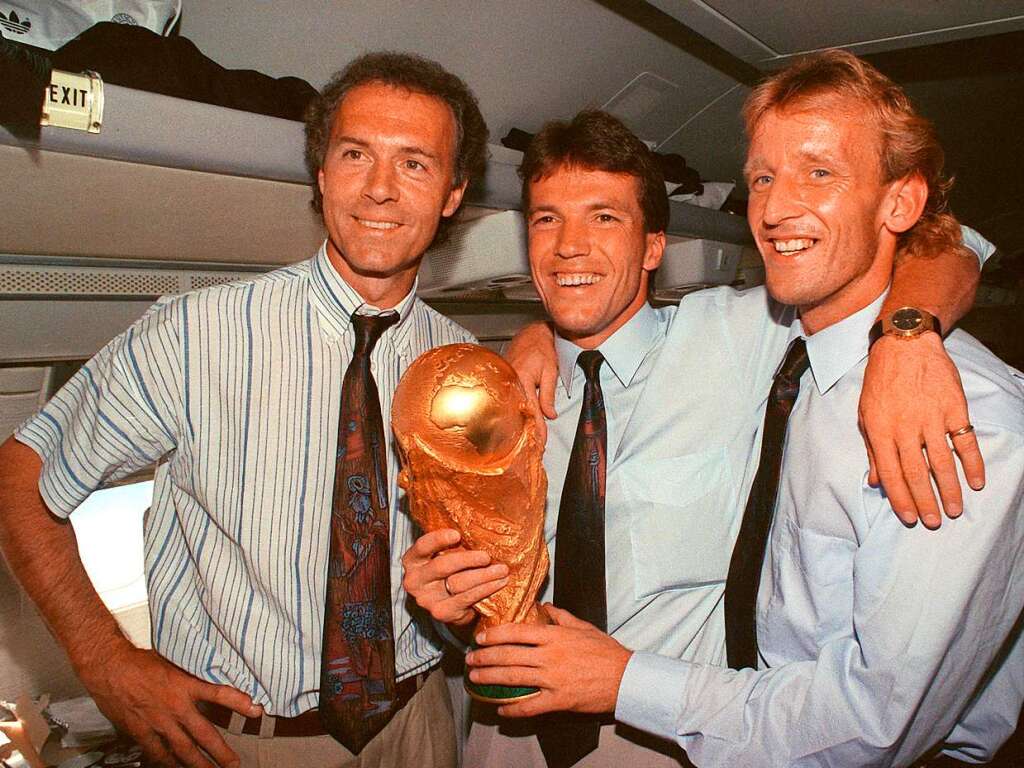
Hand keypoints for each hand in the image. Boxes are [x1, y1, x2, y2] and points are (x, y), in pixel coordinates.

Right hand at [76, 643, 259, 767]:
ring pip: (183, 750)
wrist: (109, 667)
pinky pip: (157, 753)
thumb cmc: (141, 661)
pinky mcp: (140, 731)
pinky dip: (168, 762)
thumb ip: (192, 671)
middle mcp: (175, 707)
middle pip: (204, 734)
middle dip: (221, 752)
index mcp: (185, 685)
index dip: (239, 703)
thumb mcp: (174, 660)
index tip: (256, 711)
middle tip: (234, 764)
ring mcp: (158, 722)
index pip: (219, 693)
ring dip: (198, 764)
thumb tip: (212, 673)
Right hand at [401, 529, 508, 626]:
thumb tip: (478, 524)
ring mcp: (427, 599)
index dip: (439, 539)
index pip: (422, 546)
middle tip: (487, 556)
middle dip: (468, 559)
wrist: (449, 603)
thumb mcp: (444, 553)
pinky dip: (485, 589)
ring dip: (484, 575)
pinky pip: (467, 598)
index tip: (457, 535)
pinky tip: (499, 583)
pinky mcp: (442, 612)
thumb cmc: (450, 570)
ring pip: (458, 583)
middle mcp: (415, 580)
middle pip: (442, 566)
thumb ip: (452, 542)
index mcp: (412, 560)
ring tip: (502, 569)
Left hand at [465, 604, 631, 716]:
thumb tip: (546, 607)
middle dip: (485, 658)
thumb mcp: (584, 627)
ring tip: (475, 679)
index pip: (516, 632)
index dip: (494, 635)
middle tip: (470, 660)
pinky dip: (513, 709)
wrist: (625, 678)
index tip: (480, 638)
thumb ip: (562, 617)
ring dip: (491, 679)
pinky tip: (501, 710)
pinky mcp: (558, 700)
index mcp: (554, 636)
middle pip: (509, 655)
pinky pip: (530, 706)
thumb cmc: (606, 651)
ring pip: (513, 678)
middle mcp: (549, 656)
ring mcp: (552, 679)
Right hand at [504, 322, 558, 442]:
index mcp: (522, 379)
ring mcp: (505, 382)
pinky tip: (518, 423)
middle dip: (525, 431)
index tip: (541, 442)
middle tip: (533, 447)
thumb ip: (548, 394)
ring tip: (525, 440)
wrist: (532, 334)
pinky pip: (509, 400)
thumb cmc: (542, 348)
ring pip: (512, 408)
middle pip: (517, 413)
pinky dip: (514, 412)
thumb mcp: (551, 371)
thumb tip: (550, 415)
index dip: (536, 428)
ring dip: (518, 424)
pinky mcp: (504, 381)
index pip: (531, 410)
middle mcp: (510, 382)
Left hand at [860, 333, 984, 527]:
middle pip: (917, 472)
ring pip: (942, 461)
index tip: (909, 517)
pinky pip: (965, 440)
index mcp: (880, 430)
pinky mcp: (954, 408)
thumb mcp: (866, 415)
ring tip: (953, 510)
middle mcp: (905, 426)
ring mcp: (931, 417)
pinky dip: (972, 463)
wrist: (905, 346)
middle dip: (925, 501)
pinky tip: (976, 481)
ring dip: (949, 489)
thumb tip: (875, 481)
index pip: (890, 473)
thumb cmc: (881, 383)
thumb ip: (872, 450)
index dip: (900, 498)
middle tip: (933, 522)